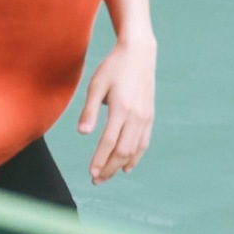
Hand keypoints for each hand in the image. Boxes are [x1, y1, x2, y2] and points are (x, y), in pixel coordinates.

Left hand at [78, 37, 156, 183]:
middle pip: (123, 151)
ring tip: (107, 176)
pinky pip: (144, 142)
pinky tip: (127, 167)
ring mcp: (145, 117)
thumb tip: (83, 133)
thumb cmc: (113, 68)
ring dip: (121, 166)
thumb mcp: (96, 85)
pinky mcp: (150, 116)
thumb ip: (89, 110)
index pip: (109, 142)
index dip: (100, 160)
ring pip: (134, 149)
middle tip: (96, 180)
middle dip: (109, 168)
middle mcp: (136, 115)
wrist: (139, 53)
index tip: (90, 173)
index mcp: (121, 108)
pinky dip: (136, 157)